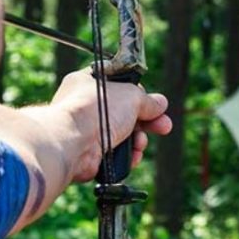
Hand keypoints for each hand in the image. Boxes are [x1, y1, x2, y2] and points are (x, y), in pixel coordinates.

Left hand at [50, 68, 171, 181]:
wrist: (74, 143)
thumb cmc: (95, 110)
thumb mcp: (131, 96)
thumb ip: (148, 100)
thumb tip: (160, 104)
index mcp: (89, 82)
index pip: (119, 85)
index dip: (139, 94)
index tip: (153, 103)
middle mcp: (86, 106)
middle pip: (125, 112)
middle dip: (147, 121)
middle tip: (164, 126)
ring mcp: (87, 130)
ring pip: (123, 134)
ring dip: (138, 140)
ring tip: (140, 143)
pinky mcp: (90, 152)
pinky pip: (116, 153)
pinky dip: (127, 156)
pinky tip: (134, 156)